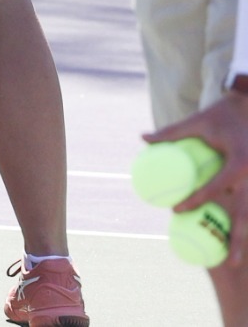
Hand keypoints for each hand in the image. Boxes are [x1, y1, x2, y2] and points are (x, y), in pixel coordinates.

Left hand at [147, 91, 247, 262]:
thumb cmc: (224, 114)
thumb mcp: (199, 121)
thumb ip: (172, 132)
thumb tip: (142, 139)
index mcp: (241, 162)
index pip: (217, 187)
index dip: (197, 199)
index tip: (177, 211)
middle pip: (247, 214)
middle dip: (239, 240)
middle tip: (227, 264)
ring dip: (246, 238)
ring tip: (236, 262)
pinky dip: (247, 224)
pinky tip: (241, 242)